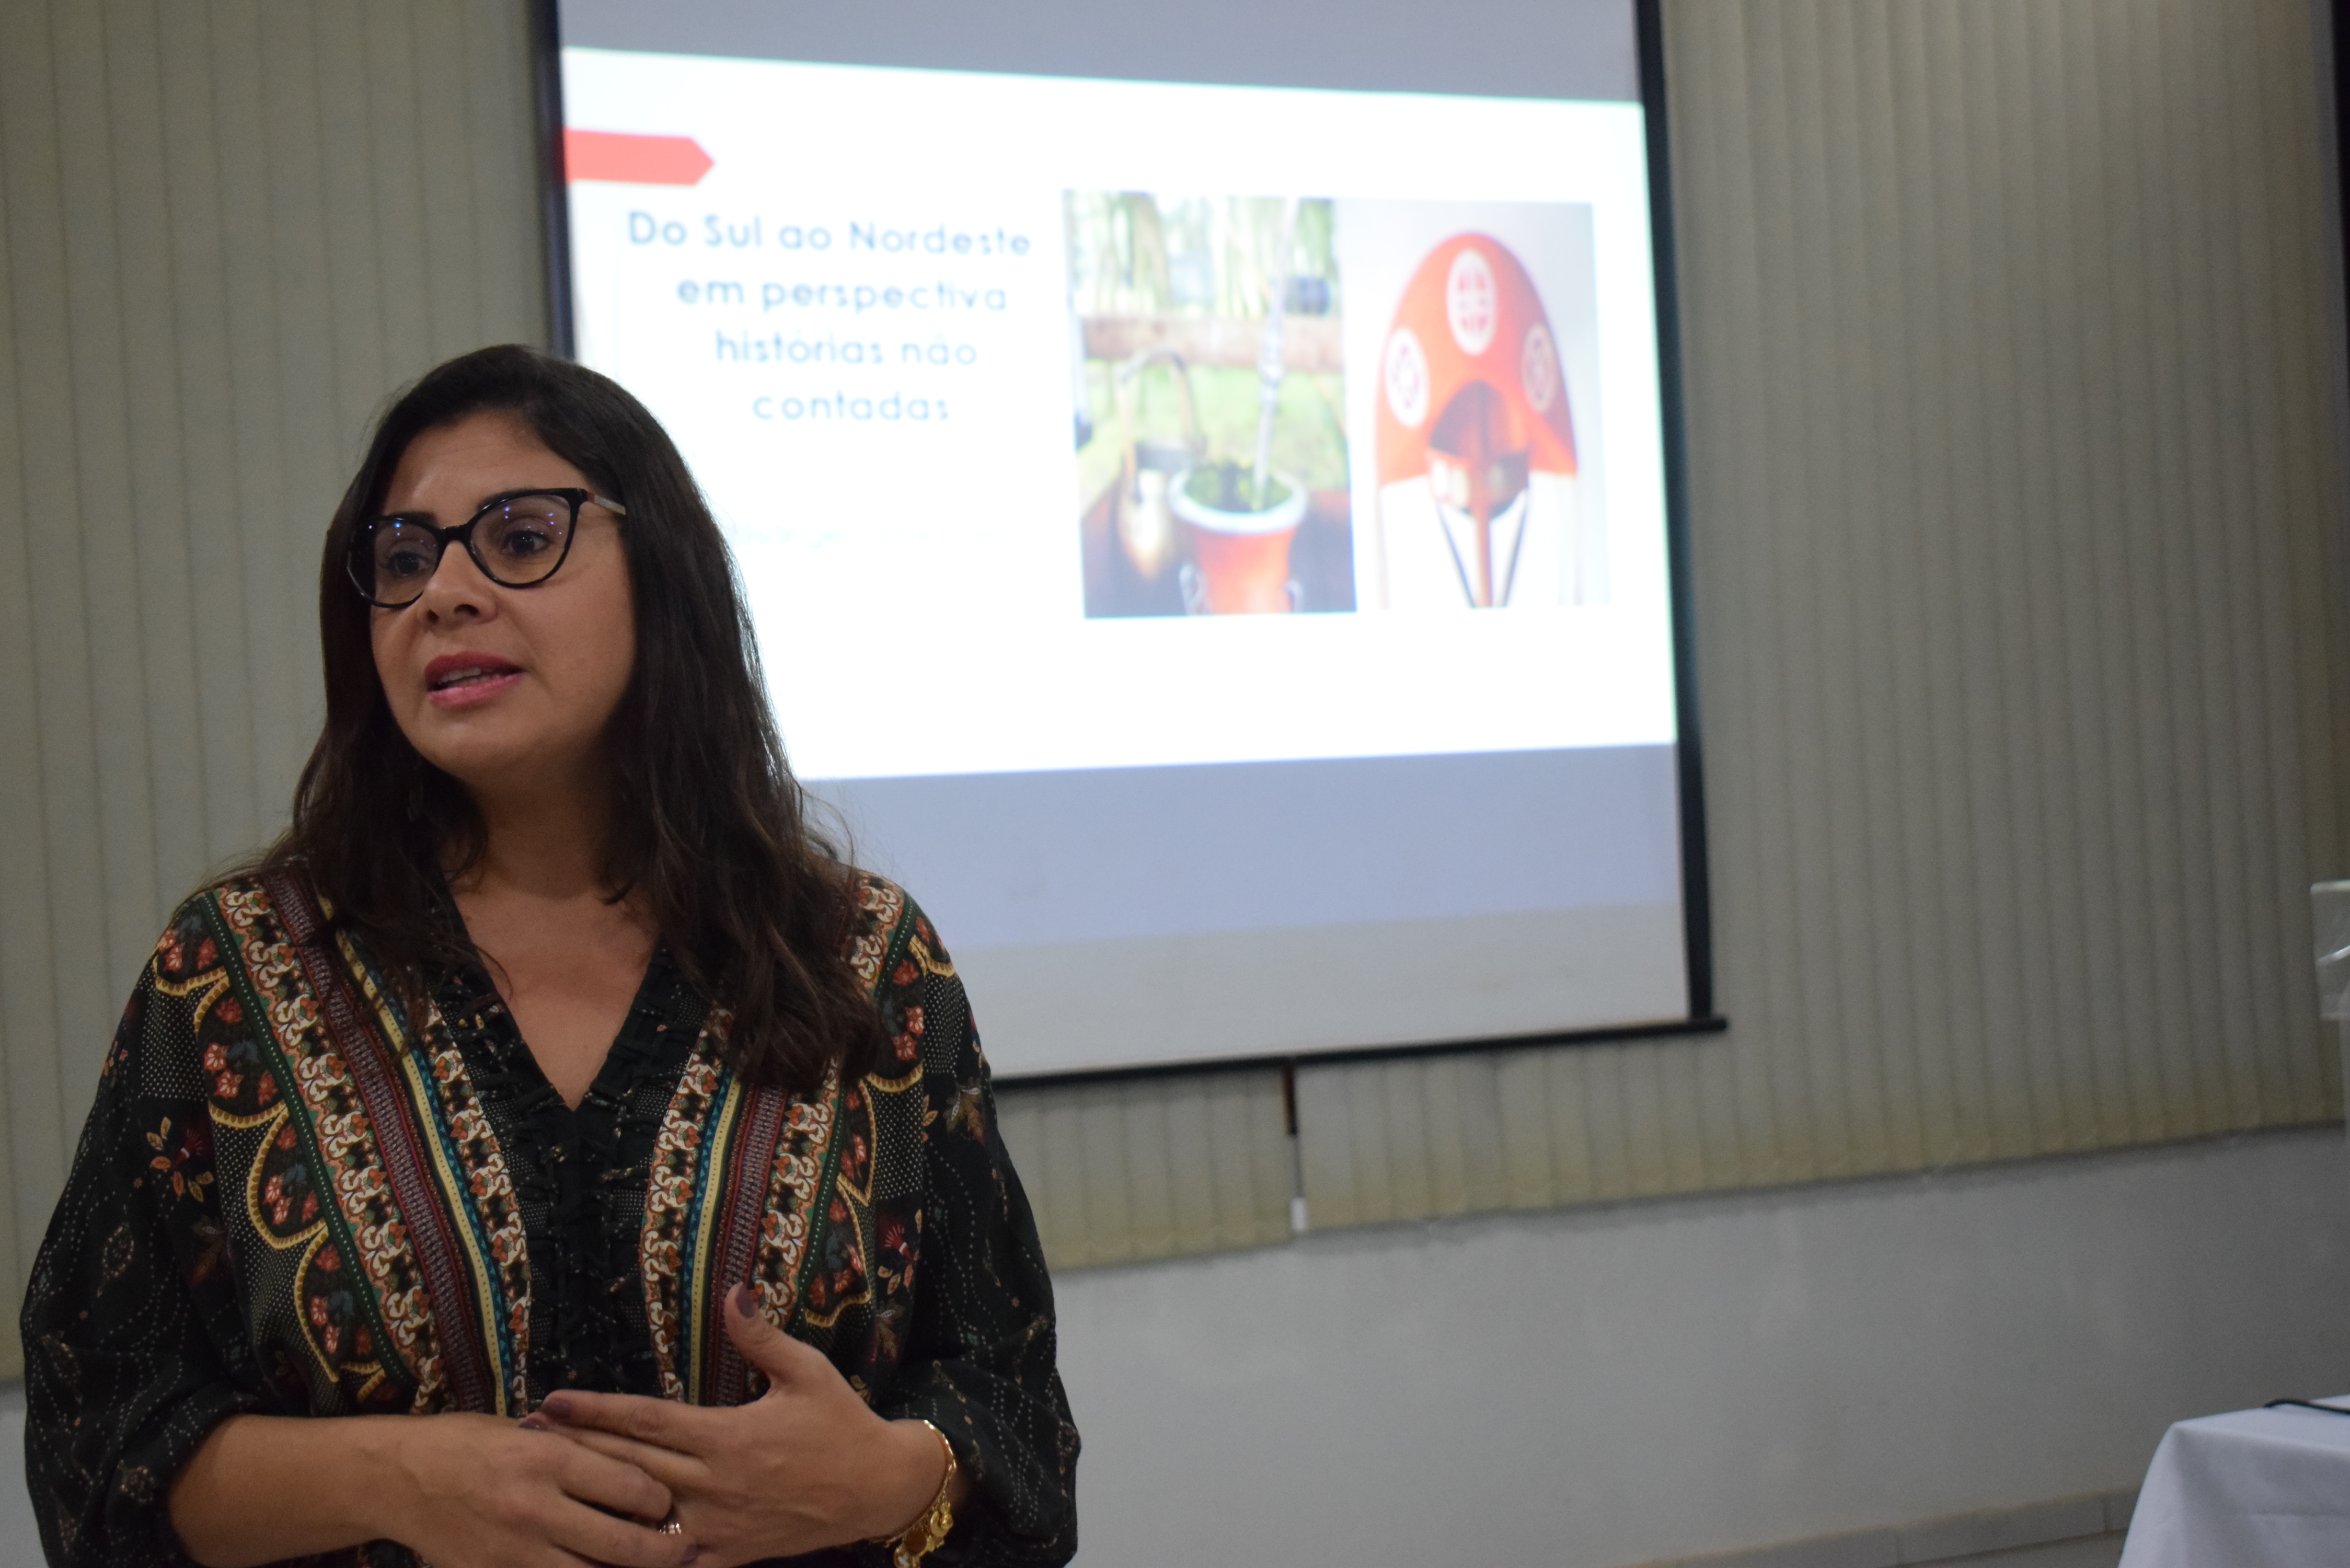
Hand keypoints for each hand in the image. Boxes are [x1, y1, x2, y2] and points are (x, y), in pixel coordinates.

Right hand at [380, 1412, 692, 1567]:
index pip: (633, 1487)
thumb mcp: (526, 1430)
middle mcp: (537, 1508)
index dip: (659, 1499)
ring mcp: (514, 1551)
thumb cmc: (466, 1443)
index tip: (664, 1502)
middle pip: (623, 1545)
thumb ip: (577, 1449)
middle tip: (682, 1551)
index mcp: (549, 1458)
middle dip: (663, 1553)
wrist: (397, 1478)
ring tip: (645, 1567)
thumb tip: (634, 1468)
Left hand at [531, 1286, 948, 1566]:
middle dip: (574, 1450)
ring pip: (640, 1515)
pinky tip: (599, 1547)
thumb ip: (761, 1335)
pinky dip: (634, 1556)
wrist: (877, 1487)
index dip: (595, 1410)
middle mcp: (715, 1483)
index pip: (647, 1419)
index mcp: (728, 1436)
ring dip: (591, 1499)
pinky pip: (673, 1560)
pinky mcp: (729, 1554)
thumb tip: (732, 1291)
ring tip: (547, 1487)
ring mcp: (719, 1525)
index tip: (551, 1401)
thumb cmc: (841, 1422)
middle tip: (523, 1438)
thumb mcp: (807, 1370)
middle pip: (629, 1466)